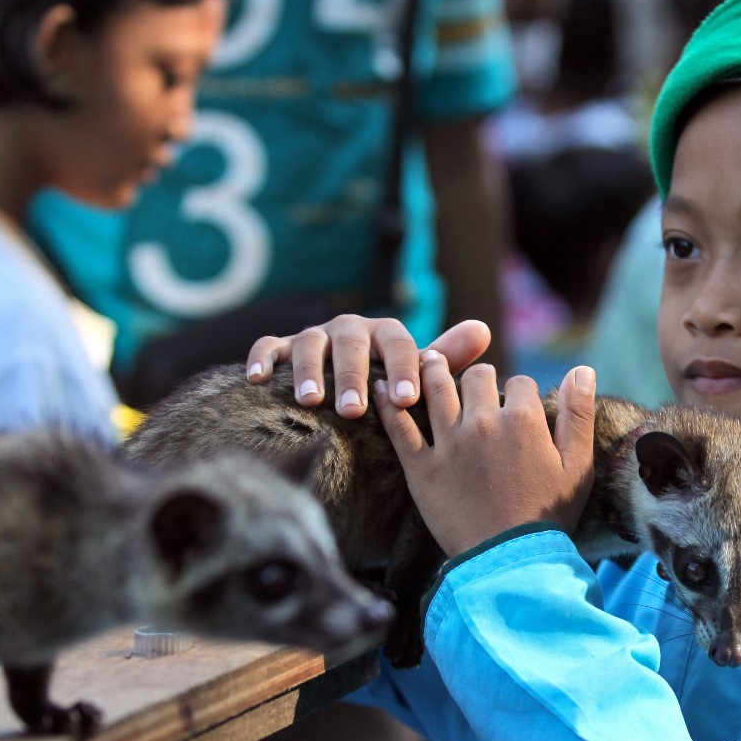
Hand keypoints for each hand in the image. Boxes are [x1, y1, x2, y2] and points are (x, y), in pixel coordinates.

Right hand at [245, 315, 491, 417]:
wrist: (338, 388)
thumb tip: (483, 329)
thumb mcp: (413, 375)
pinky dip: (261, 359)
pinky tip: (257, 379)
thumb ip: (443, 357)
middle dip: (352, 376)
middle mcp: (349, 329)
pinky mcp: (279, 348)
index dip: (402, 369)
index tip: (405, 399)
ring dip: (308, 372)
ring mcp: (312, 337)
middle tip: (353, 411)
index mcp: (386, 334)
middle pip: (351, 344)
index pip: (399, 344)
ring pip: (309, 345)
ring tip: (310, 402)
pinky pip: (267, 347)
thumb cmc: (384, 386)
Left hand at [372, 353, 595, 555]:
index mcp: (523, 420)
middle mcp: (484, 423)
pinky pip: (399, 426)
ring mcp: (449, 443)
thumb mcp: (578, 466)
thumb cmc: (549, 516)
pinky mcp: (421, 467)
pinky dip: (387, 403)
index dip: (518, 392)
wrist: (511, 562)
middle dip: (478, 379)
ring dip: (432, 369)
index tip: (515, 406)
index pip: (519, 381)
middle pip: (476, 377)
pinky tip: (381, 388)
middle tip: (472, 387)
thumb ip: (579, 414)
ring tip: (428, 362)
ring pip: (435, 386)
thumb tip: (583, 369)